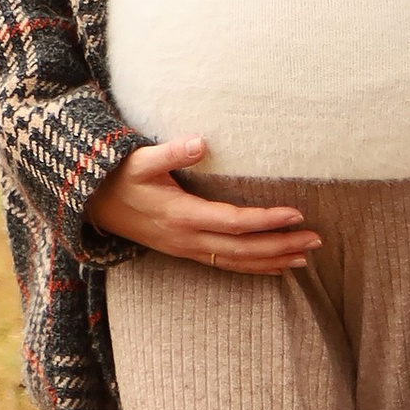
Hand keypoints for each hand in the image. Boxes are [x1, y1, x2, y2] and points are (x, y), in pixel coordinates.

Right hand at [85, 136, 319, 268]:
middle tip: (317, 240)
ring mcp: (187, 249)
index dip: (266, 221)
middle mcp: (188, 239)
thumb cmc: (120, 177)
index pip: (234, 223)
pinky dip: (253, 268)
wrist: (93, 204)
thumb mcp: (141, 160)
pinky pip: (226, 264)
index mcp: (182, 215)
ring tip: (306, 258)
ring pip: (238, 262)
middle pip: (244, 249)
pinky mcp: (186, 251)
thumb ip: (172, 152)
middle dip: (281, 246)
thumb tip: (201, 141)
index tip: (296, 214)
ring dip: (273, 260)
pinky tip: (276, 268)